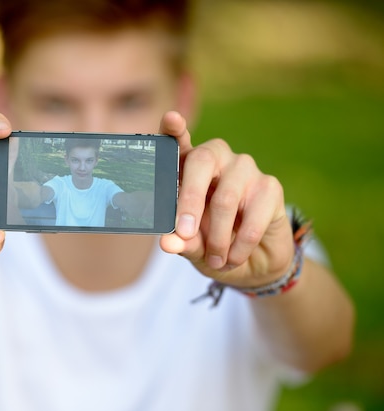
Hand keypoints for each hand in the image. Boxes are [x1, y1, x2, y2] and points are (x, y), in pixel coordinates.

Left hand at [159, 111, 294, 287]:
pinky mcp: (269, 186)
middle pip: (202, 161)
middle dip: (189, 200)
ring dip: (217, 238)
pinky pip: (252, 219)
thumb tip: (168, 242)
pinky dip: (239, 246)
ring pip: (225, 198)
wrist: (252, 263)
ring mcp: (244, 169)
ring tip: (215, 260)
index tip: (171, 120)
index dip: (174, 130)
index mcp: (187, 167)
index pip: (178, 143)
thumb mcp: (192, 247)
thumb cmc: (211, 246)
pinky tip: (234, 258)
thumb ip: (180, 241)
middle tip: (183, 232)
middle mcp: (216, 160)